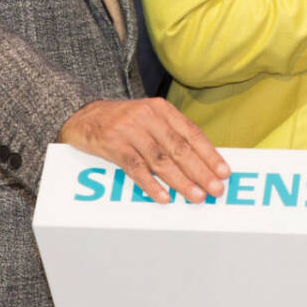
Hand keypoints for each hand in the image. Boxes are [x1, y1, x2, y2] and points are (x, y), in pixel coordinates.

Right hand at [59, 98, 228, 204]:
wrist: (82, 115)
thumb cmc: (123, 121)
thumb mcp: (149, 118)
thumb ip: (171, 134)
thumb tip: (201, 162)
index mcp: (162, 109)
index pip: (192, 133)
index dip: (210, 154)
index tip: (224, 172)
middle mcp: (148, 116)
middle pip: (180, 148)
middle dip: (200, 171)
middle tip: (215, 189)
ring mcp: (129, 130)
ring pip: (160, 160)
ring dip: (180, 181)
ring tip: (196, 196)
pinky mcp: (112, 144)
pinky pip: (135, 168)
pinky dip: (151, 185)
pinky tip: (164, 197)